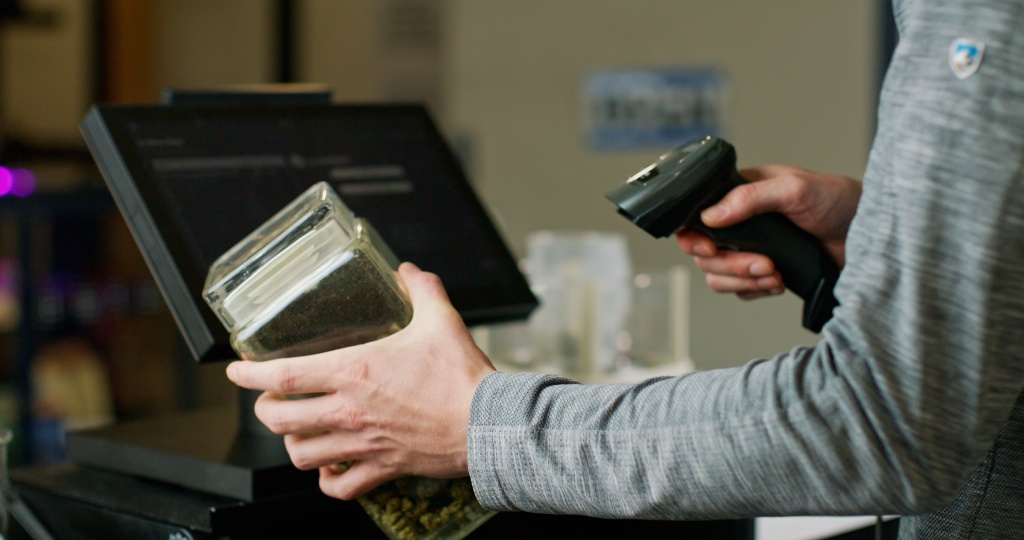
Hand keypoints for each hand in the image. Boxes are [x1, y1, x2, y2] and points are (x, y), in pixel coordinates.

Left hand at [225, 262, 495, 499]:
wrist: (487, 423)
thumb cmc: (461, 375)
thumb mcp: (440, 320)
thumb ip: (421, 289)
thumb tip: (408, 271)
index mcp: (354, 371)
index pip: (283, 375)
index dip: (249, 375)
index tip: (235, 371)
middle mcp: (349, 410)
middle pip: (281, 419)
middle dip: (266, 410)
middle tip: (269, 401)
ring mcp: (363, 443)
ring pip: (302, 454)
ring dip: (292, 443)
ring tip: (296, 433)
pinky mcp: (383, 468)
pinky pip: (340, 487)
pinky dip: (328, 481)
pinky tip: (329, 469)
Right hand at [675, 164, 860, 298]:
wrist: (869, 236)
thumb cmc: (838, 201)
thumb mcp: (796, 189)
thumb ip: (751, 197)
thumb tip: (713, 214)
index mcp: (740, 194)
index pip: (696, 214)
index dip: (693, 235)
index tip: (709, 247)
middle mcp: (740, 222)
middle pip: (704, 252)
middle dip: (730, 264)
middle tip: (762, 263)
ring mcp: (750, 248)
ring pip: (718, 274)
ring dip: (742, 280)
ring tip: (772, 274)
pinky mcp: (763, 271)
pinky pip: (740, 289)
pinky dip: (756, 290)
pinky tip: (779, 281)